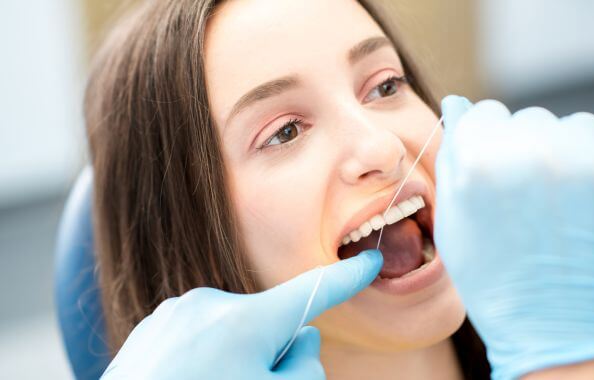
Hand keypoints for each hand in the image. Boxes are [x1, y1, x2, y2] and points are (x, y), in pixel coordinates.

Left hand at [101, 250, 382, 379]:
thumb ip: (306, 366)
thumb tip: (299, 336)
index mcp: (246, 320)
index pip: (314, 292)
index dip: (348, 278)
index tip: (370, 259)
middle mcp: (211, 304)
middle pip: (271, 323)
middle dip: (272, 351)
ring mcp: (177, 312)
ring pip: (234, 330)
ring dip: (236, 355)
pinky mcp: (154, 327)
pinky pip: (200, 335)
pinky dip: (205, 357)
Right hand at [435, 96, 593, 379]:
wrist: (561, 332)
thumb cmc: (497, 280)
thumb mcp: (454, 224)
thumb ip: (452, 158)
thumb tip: (457, 105)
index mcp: (484, 162)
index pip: (487, 114)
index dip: (488, 145)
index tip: (497, 173)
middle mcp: (537, 153)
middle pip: (530, 119)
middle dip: (527, 149)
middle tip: (531, 198)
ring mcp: (591, 162)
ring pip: (576, 127)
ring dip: (569, 154)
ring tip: (565, 203)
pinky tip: (592, 209)